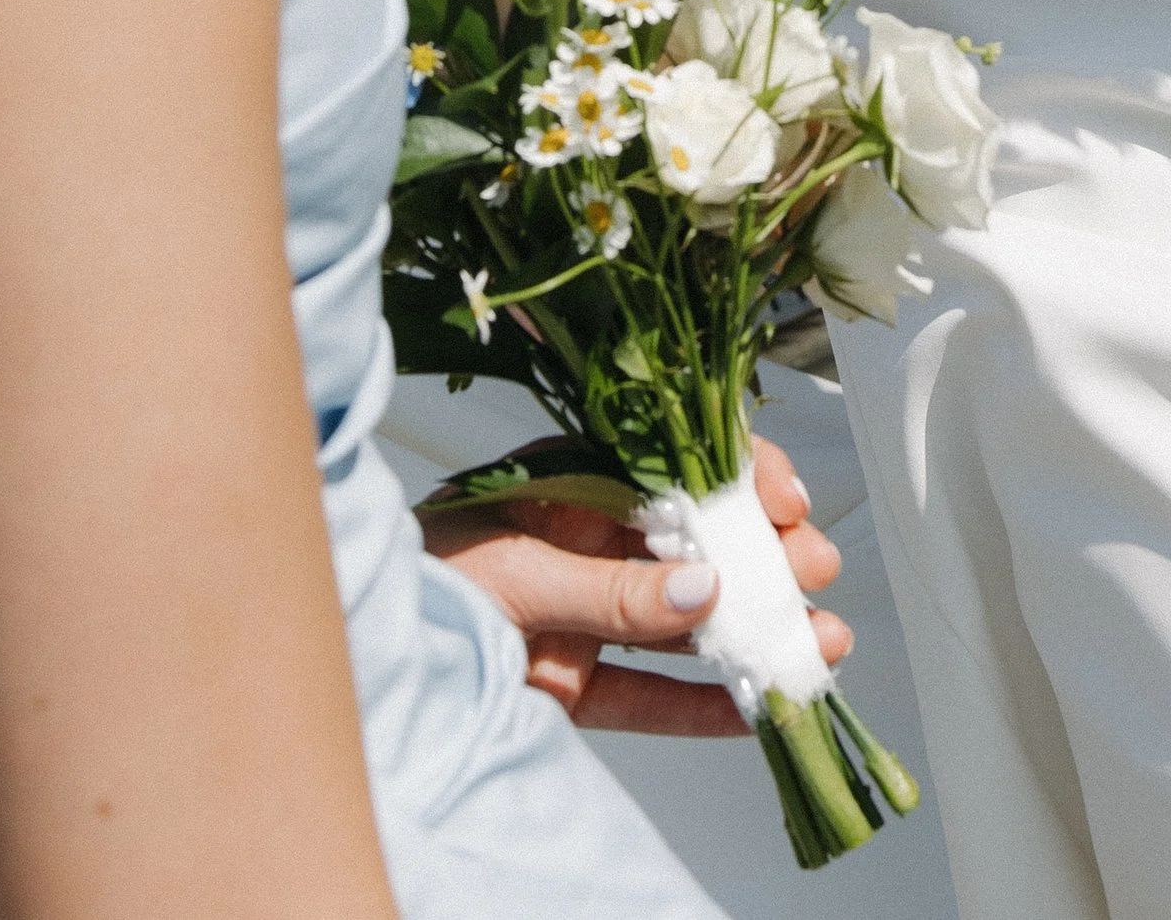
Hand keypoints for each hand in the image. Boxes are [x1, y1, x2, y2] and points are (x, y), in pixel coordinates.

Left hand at [425, 432, 848, 735]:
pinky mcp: (570, 684)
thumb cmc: (413, 587)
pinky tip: (758, 705)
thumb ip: (610, 591)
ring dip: (753, 631)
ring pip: (684, 622)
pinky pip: (650, 695)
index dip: (734, 477)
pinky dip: (705, 705)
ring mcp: (581, 614)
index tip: (786, 499)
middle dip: (762, 556)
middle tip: (816, 571)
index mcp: (566, 483)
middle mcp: (581, 542)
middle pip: (692, 545)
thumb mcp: (514, 576)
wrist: (351, 665)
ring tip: (818, 642)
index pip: (670, 466)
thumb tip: (703, 592)